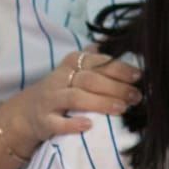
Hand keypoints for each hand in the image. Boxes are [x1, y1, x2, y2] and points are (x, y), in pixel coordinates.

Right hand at [0, 49, 141, 157]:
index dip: (119, 69)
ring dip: (101, 103)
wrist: (29, 110)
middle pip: (90, 79)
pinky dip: (73, 124)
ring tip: (122, 108)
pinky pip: (57, 122)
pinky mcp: (44, 120)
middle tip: (136, 96)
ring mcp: (51, 99)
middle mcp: (60, 78)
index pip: (97, 62)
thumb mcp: (77, 69)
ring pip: (76, 98)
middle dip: (116, 87)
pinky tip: (89, 125)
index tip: (139, 76)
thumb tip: (121, 43)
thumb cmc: (63, 88)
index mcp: (72, 63)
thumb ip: (97, 57)